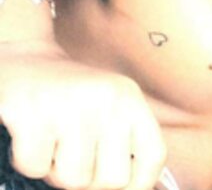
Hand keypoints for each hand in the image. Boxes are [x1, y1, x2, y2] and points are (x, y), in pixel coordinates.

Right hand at [0, 42, 166, 189]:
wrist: (28, 62)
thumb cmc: (73, 95)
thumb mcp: (112, 107)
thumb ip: (126, 141)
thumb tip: (138, 186)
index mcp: (130, 99)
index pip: (154, 155)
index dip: (142, 182)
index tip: (125, 187)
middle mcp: (108, 99)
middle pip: (113, 178)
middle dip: (91, 177)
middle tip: (76, 152)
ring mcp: (72, 105)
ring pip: (73, 179)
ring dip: (58, 169)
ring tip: (55, 139)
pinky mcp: (34, 113)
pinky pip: (36, 167)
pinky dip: (31, 160)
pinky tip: (35, 133)